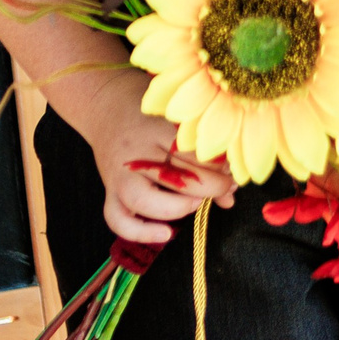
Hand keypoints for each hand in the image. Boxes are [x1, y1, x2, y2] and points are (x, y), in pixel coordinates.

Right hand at [57, 68, 236, 245]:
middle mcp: (136, 153)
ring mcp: (119, 174)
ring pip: (144, 200)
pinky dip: (141, 233)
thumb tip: (232, 196)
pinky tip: (167, 234)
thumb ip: (203, 155)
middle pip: (176, 177)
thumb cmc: (150, 114)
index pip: (193, 152)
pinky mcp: (109, 191)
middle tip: (225, 187)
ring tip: (197, 203)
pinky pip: (118, 220)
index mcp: (156, 128)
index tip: (232, 169)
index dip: (220, 166)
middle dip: (210, 188)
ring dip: (178, 208)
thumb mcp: (176, 122)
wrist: (105, 105)